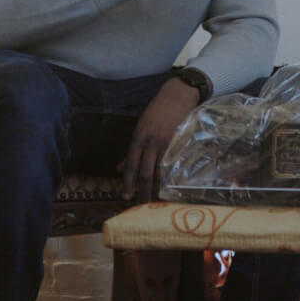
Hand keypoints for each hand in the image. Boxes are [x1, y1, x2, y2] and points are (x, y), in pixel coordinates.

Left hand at [121, 77, 199, 198]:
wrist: (178, 96)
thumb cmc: (158, 111)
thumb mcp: (141, 127)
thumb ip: (132, 149)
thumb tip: (120, 167)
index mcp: (138, 137)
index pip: (131, 164)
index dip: (128, 181)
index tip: (125, 195)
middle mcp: (150, 142)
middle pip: (144, 171)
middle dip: (141, 190)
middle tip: (140, 204)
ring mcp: (166, 143)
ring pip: (159, 170)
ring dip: (155, 187)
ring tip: (154, 200)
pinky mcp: (179, 143)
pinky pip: (172, 164)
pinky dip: (169, 177)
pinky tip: (169, 187)